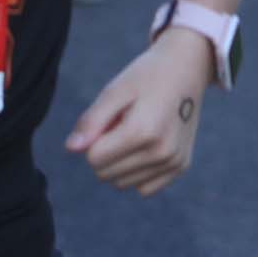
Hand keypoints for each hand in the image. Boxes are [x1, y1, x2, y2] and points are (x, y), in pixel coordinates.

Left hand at [64, 30, 214, 196]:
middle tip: (123, 123)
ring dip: (120, 163)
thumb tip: (71, 149)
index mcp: (142, 132)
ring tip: (136, 132)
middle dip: (105, 151)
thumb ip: (91, 121)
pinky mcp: (181, 166)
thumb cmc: (145, 77)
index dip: (94, 138)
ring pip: (122, 183)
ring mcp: (173, 162)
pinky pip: (144, 188)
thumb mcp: (114, 91)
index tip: (109, 118)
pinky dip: (138, 173)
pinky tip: (146, 147)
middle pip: (105, 174)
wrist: (186, 68)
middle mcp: (160, 152)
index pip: (93, 159)